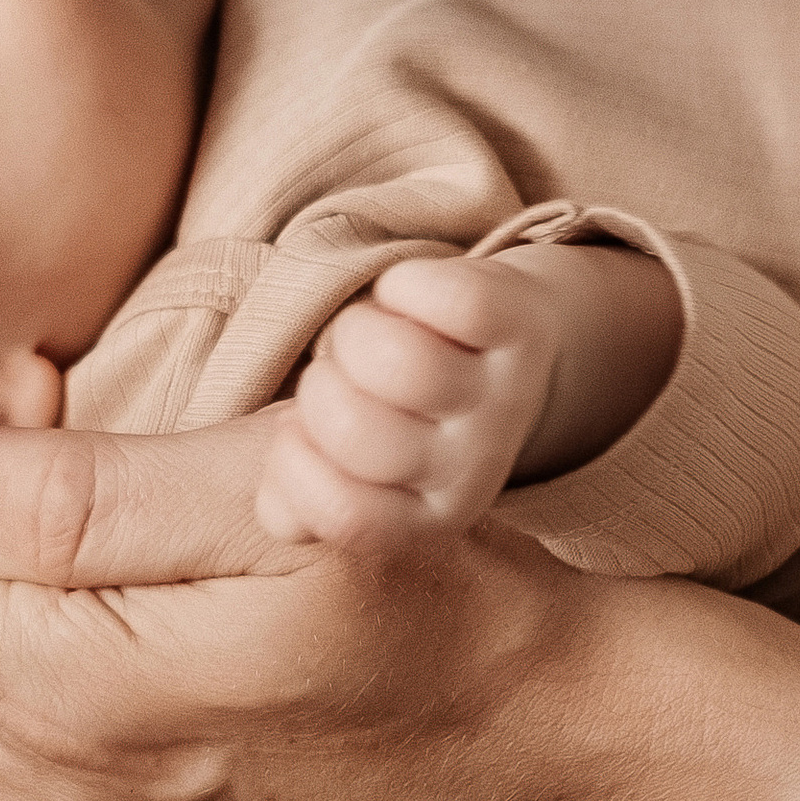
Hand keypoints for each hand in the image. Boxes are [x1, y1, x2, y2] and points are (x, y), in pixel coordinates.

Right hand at [258, 259, 555, 546]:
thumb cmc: (400, 404)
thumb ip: (298, 495)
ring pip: (402, 363)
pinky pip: (452, 300)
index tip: (295, 430)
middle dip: (319, 387)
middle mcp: (473, 468)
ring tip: (365, 331)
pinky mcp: (521, 328)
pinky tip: (402, 296)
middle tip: (337, 372)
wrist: (502, 346)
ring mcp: (505, 398)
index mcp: (428, 515)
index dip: (294, 466)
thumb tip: (278, 511)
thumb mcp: (351, 462)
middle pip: (360, 432)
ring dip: (355, 331)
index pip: (345, 514)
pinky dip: (404, 285)